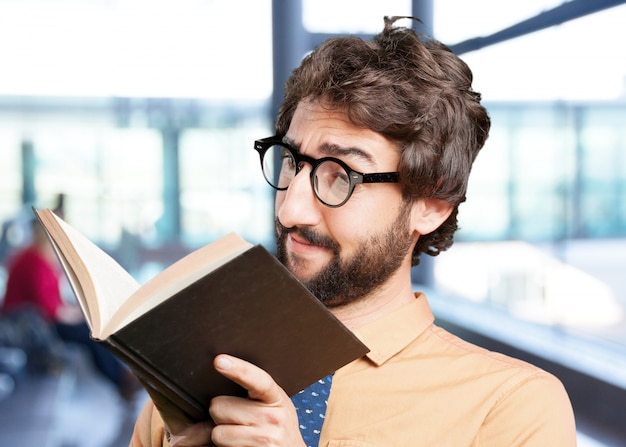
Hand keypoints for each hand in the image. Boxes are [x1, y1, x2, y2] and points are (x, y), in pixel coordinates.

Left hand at [156, 354, 304, 446]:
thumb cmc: (276, 426)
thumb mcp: (272, 404)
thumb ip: (251, 392)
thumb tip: (214, 377)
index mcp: (275, 397)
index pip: (257, 380)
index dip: (238, 369)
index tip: (219, 360)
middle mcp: (273, 418)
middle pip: (219, 406)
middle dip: (220, 414)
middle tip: (236, 419)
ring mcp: (265, 439)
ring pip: (217, 432)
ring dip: (221, 434)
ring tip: (239, 434)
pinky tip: (240, 445)